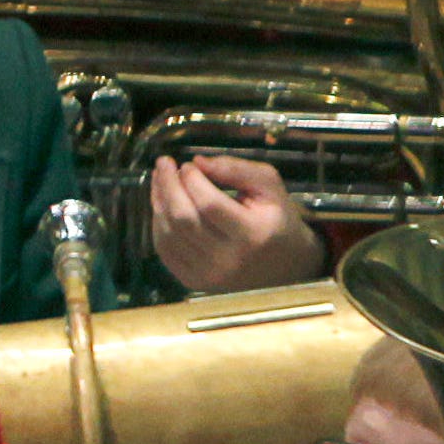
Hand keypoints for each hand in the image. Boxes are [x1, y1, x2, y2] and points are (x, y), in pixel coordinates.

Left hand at [145, 152, 325, 291]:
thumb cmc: (276, 219)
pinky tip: (161, 204)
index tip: (187, 163)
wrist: (284, 266)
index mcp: (253, 234)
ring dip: (158, 202)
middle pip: (184, 219)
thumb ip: (237, 170)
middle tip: (164, 163)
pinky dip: (158, 224)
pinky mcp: (193, 281)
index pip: (210, 204)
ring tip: (160, 179)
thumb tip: (197, 161)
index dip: (192, 181)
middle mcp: (228, 259)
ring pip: (169, 234)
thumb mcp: (270, 187)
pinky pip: (165, 250)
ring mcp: (208, 274)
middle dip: (168, 187)